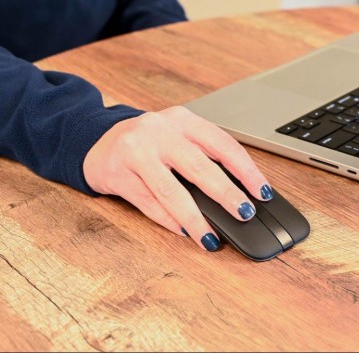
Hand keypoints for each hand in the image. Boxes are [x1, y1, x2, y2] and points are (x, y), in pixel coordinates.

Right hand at [84, 106, 273, 251]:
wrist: (96, 141)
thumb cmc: (147, 144)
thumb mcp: (176, 139)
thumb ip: (202, 158)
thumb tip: (240, 195)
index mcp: (182, 120)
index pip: (222, 144)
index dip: (246, 170)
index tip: (263, 192)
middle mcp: (159, 131)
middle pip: (199, 166)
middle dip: (226, 194)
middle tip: (245, 214)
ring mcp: (136, 151)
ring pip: (171, 190)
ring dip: (195, 218)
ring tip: (211, 238)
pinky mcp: (117, 174)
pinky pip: (148, 203)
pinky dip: (169, 221)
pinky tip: (184, 232)